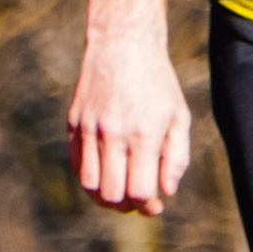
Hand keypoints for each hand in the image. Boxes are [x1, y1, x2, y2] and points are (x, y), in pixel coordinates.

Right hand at [69, 26, 191, 213]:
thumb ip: (176, 157)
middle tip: (138, 201)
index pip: (140, 190)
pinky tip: (105, 175)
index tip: (155, 205)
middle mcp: (113, 134)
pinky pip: (76, 164)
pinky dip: (89, 178)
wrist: (123, 45)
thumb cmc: (157, 83)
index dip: (148, 206)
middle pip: (112, 194)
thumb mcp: (178, 117)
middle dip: (127, 206)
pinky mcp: (74, 123)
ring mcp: (90, 129)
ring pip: (89, 184)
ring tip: (120, 193)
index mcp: (143, 134)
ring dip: (105, 197)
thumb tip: (166, 192)